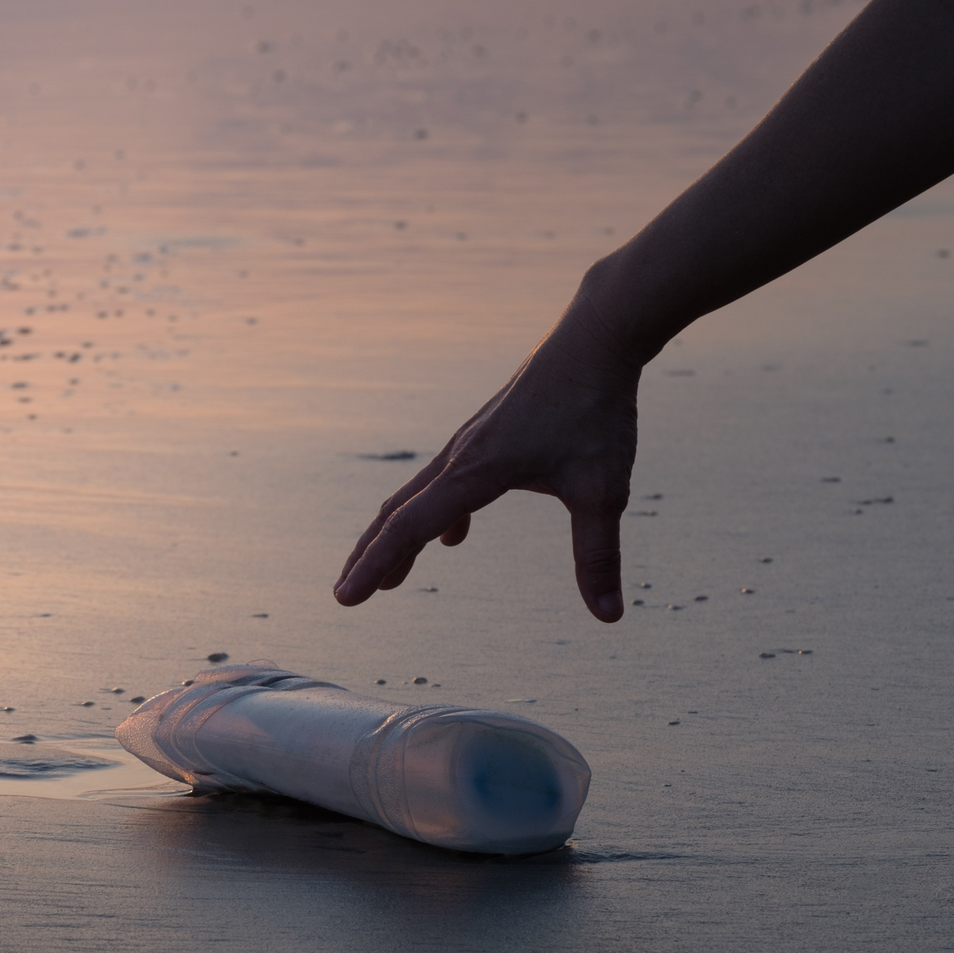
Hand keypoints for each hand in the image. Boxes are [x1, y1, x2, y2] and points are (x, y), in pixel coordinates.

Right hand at [333, 303, 642, 621]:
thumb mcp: (602, 489)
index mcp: (476, 471)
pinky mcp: (485, 433)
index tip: (344, 599)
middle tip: (346, 595)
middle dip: (371, 556)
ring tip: (390, 577)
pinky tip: (453, 537)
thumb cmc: (598, 408)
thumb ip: (599, 556)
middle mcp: (460, 456)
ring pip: (417, 495)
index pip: (410, 527)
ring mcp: (469, 441)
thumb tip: (609, 616)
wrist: (596, 337)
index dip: (374, 565)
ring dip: (399, 537)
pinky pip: (444, 481)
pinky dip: (434, 514)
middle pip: (398, 512)